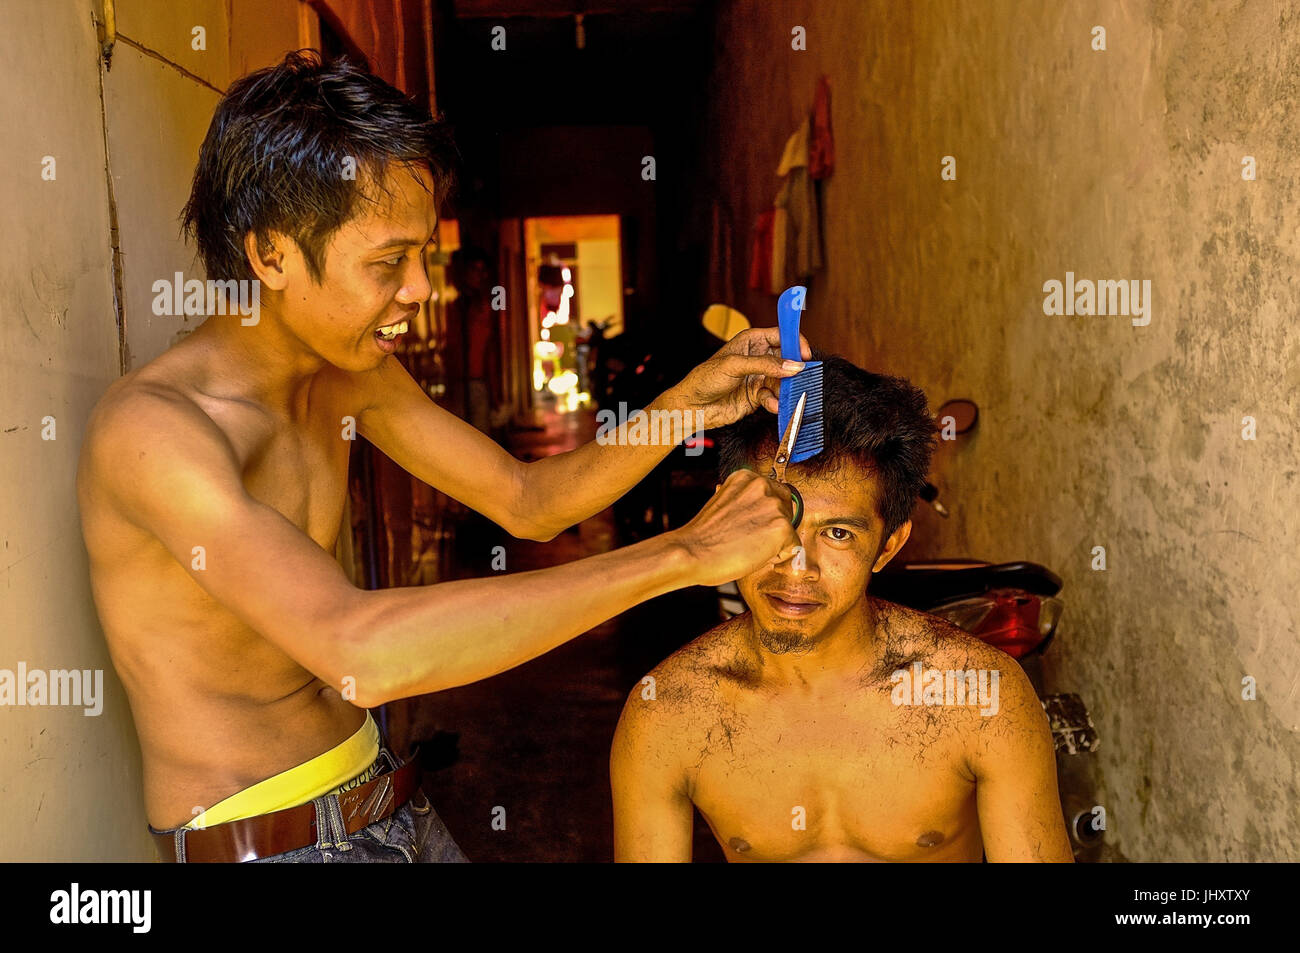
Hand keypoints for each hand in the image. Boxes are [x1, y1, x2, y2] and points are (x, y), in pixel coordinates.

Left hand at [662, 327, 811, 430]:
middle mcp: (758, 358)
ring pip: (784, 380)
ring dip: (787, 389)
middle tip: (802, 378)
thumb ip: (765, 364)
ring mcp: (759, 377)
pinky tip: (773, 406)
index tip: (805, 355)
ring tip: (789, 395)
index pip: (781, 335)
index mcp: (751, 341)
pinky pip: (775, 397)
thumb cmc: (705, 379)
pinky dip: (776, 402)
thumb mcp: (734, 365)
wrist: (692, 407)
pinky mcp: (758, 396)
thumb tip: (793, 366)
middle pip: (787, 359)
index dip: (795, 342)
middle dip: (795, 369)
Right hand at [670, 470, 801, 587]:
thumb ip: (740, 501)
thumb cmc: (702, 536)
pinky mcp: (781, 527)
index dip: (765, 514)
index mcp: (745, 476)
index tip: (753, 526)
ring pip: (789, 528)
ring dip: (775, 541)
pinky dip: (778, 556)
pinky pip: (792, 547)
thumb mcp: (720, 503)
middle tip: (751, 540)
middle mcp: (761, 485)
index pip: (773, 492)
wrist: (691, 553)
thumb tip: (748, 507)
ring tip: (749, 547)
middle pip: (786, 508)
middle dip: (773, 526)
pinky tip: (755, 556)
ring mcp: (773, 505)